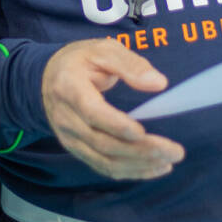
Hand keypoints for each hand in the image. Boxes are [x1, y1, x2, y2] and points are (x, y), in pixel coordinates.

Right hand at [41, 39, 185, 179]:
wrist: (46, 78)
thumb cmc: (80, 61)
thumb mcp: (103, 50)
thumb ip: (130, 65)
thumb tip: (159, 83)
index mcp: (69, 87)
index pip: (91, 112)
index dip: (116, 125)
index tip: (142, 131)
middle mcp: (66, 118)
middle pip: (102, 142)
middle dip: (140, 150)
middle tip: (175, 151)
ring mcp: (69, 137)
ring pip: (104, 160)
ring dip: (139, 165)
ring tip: (169, 161)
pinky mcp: (77, 149)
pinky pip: (103, 166)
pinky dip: (130, 171)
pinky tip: (154, 168)